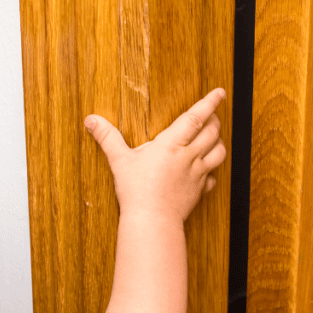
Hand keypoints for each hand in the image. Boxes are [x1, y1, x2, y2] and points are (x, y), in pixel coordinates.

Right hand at [85, 88, 227, 221]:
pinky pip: (212, 178)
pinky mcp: (199, 190)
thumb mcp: (119, 160)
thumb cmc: (137, 190)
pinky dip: (213, 171)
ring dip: (219, 141)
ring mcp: (197, 174)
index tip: (219, 92)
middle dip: (214, 120)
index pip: (195, 118)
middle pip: (212, 132)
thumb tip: (92, 120)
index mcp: (171, 144)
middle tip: (213, 113)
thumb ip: (107, 137)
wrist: (153, 220)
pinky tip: (207, 171)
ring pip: (218, 152)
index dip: (209, 103)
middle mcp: (188, 157)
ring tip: (214, 136)